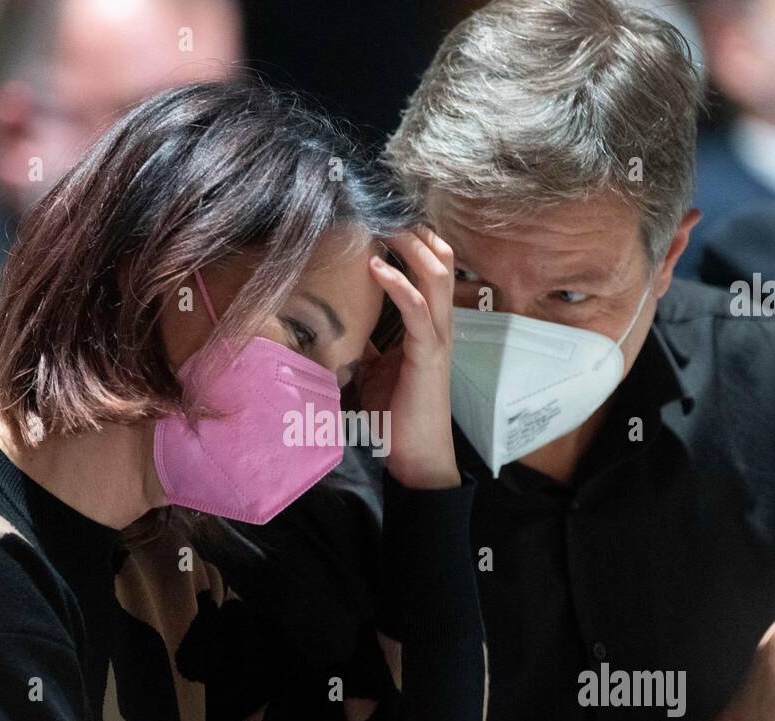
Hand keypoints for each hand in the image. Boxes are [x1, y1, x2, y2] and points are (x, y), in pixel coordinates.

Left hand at [360, 227, 459, 489]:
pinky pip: (418, 310)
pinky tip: (377, 268)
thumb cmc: (394, 416)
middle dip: (415, 231)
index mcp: (427, 324)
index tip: (382, 216)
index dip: (413, 239)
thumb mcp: (372, 368)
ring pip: (437, 276)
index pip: (430, 267)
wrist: (413, 457)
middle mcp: (439, 324)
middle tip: (385, 209)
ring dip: (412, 247)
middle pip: (441, 260)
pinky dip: (399, 285)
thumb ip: (364, 342)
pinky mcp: (428, 355)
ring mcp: (437, 338)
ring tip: (386, 226)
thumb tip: (333, 322)